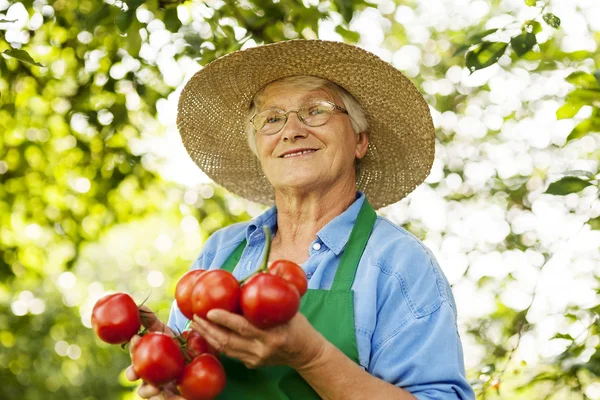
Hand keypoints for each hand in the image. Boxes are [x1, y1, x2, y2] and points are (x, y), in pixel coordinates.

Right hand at [125, 306, 182, 398]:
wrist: (197, 358)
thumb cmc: (176, 343)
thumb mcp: (167, 332)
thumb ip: (152, 321)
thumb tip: (139, 306)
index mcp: (144, 356)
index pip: (134, 352)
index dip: (132, 346)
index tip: (135, 338)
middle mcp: (147, 373)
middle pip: (134, 375)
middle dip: (133, 373)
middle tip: (137, 370)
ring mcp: (157, 386)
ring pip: (146, 392)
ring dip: (148, 390)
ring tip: (155, 389)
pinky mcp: (170, 396)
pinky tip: (174, 398)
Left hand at [190, 309, 325, 369]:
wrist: (305, 353)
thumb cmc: (298, 326)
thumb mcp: (290, 309)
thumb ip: (272, 296)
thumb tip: (255, 275)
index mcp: (272, 335)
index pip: (243, 327)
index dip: (224, 319)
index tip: (209, 310)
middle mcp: (261, 350)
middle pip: (228, 341)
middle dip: (208, 328)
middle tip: (195, 315)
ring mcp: (255, 359)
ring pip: (225, 349)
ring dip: (208, 336)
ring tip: (196, 323)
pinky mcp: (251, 364)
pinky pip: (230, 353)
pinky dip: (217, 342)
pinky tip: (208, 333)